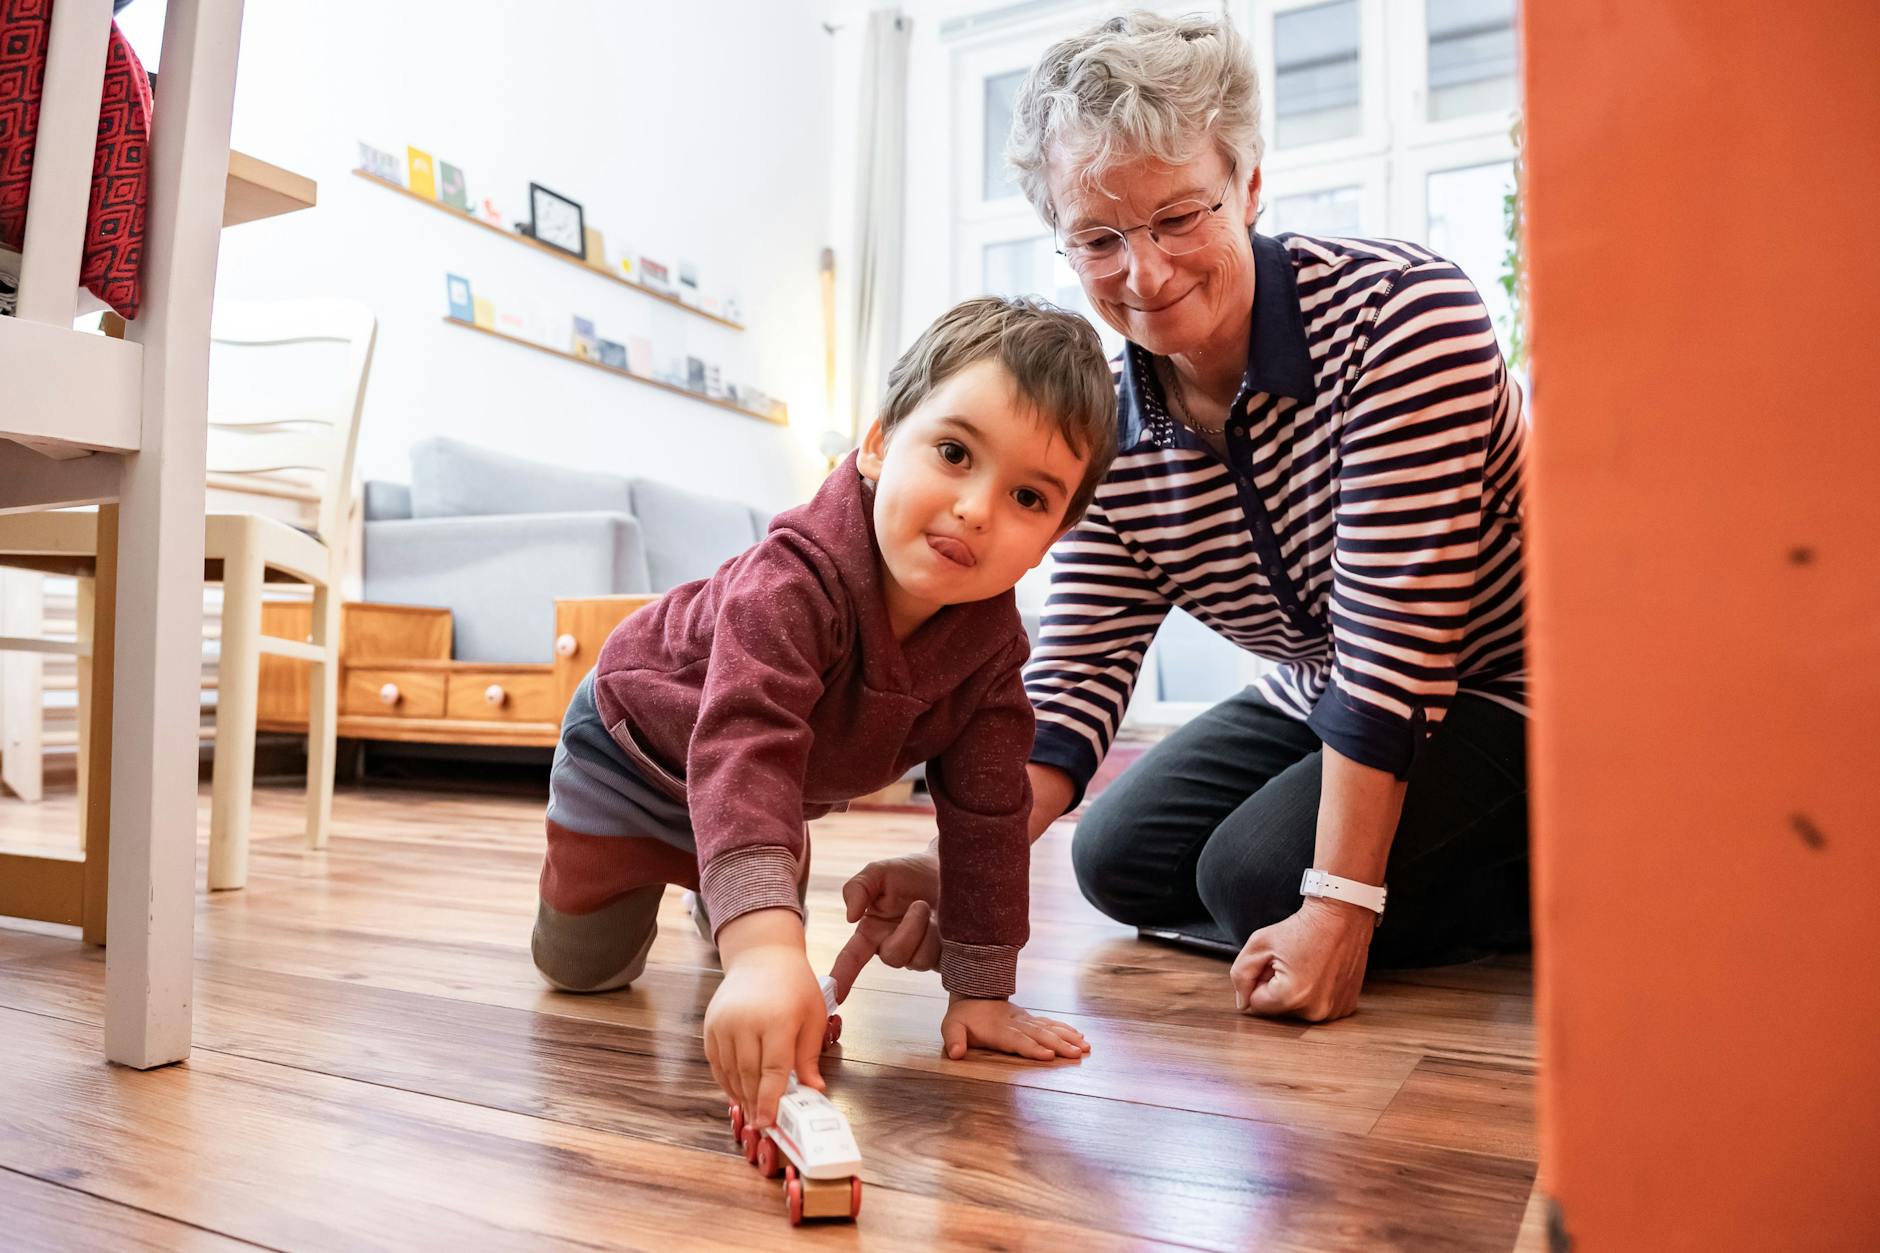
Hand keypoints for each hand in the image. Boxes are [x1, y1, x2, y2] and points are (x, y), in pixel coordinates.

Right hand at [703, 910, 825, 1130]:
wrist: (762, 956)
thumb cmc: (794, 986)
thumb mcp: (812, 1016)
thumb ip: (809, 1056)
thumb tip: (813, 1091)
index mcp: (777, 1020)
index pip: (773, 1069)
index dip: (770, 1100)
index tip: (768, 1123)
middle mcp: (746, 1021)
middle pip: (748, 1074)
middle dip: (755, 1103)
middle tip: (761, 1125)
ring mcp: (724, 1022)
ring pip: (729, 1071)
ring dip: (739, 1095)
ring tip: (750, 1111)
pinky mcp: (710, 1024)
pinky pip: (715, 1061)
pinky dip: (724, 1079)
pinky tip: (736, 1091)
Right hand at [827, 849, 942, 1001]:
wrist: (951, 868)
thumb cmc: (911, 871)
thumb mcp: (878, 872)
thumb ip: (857, 888)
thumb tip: (850, 917)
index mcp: (872, 930)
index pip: (852, 957)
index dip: (842, 976)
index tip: (834, 995)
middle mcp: (893, 946)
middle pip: (893, 957)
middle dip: (908, 930)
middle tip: (919, 904)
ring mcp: (919, 954)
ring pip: (918, 960)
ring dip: (926, 930)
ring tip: (932, 908)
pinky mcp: (944, 958)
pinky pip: (939, 961)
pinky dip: (943, 939)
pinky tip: (946, 923)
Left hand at [939, 995, 1090, 1060]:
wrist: (973, 993)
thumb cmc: (962, 1017)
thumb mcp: (951, 1026)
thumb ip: (954, 1039)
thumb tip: (955, 1053)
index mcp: (998, 1029)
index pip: (1018, 1040)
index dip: (1033, 1048)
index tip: (1049, 1055)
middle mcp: (1016, 1023)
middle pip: (1040, 1035)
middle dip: (1059, 1045)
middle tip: (1077, 1054)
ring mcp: (1026, 1020)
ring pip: (1049, 1028)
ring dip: (1068, 1037)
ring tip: (1085, 1047)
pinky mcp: (1031, 1019)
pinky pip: (1051, 1023)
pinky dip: (1066, 1029)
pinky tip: (1080, 1036)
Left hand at [1231, 897, 1376, 1022]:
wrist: (1342, 917)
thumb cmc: (1302, 927)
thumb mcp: (1259, 943)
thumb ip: (1241, 975)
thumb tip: (1242, 1003)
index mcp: (1291, 996)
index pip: (1256, 1004)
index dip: (1259, 981)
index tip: (1273, 963)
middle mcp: (1315, 1010)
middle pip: (1278, 1010)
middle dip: (1276, 988)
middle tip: (1289, 963)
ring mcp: (1333, 1011)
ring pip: (1297, 1011)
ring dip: (1295, 993)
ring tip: (1306, 966)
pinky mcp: (1345, 1007)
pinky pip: (1317, 1008)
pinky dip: (1315, 995)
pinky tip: (1320, 973)